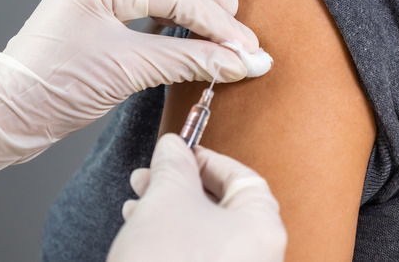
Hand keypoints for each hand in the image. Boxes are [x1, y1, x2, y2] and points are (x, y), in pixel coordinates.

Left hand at [0, 0, 272, 184]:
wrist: (9, 111)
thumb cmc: (54, 87)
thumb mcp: (128, 71)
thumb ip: (189, 61)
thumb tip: (239, 61)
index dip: (218, 24)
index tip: (248, 50)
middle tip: (228, 16)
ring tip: (211, 16)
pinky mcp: (93, 7)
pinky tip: (182, 25)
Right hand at [108, 134, 286, 261]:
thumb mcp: (166, 199)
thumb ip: (174, 165)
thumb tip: (173, 146)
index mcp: (263, 230)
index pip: (244, 178)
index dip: (207, 159)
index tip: (178, 152)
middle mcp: (258, 256)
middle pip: (224, 206)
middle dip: (180, 186)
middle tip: (149, 175)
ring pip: (207, 234)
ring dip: (170, 211)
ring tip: (136, 203)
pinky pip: (199, 256)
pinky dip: (173, 239)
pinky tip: (142, 232)